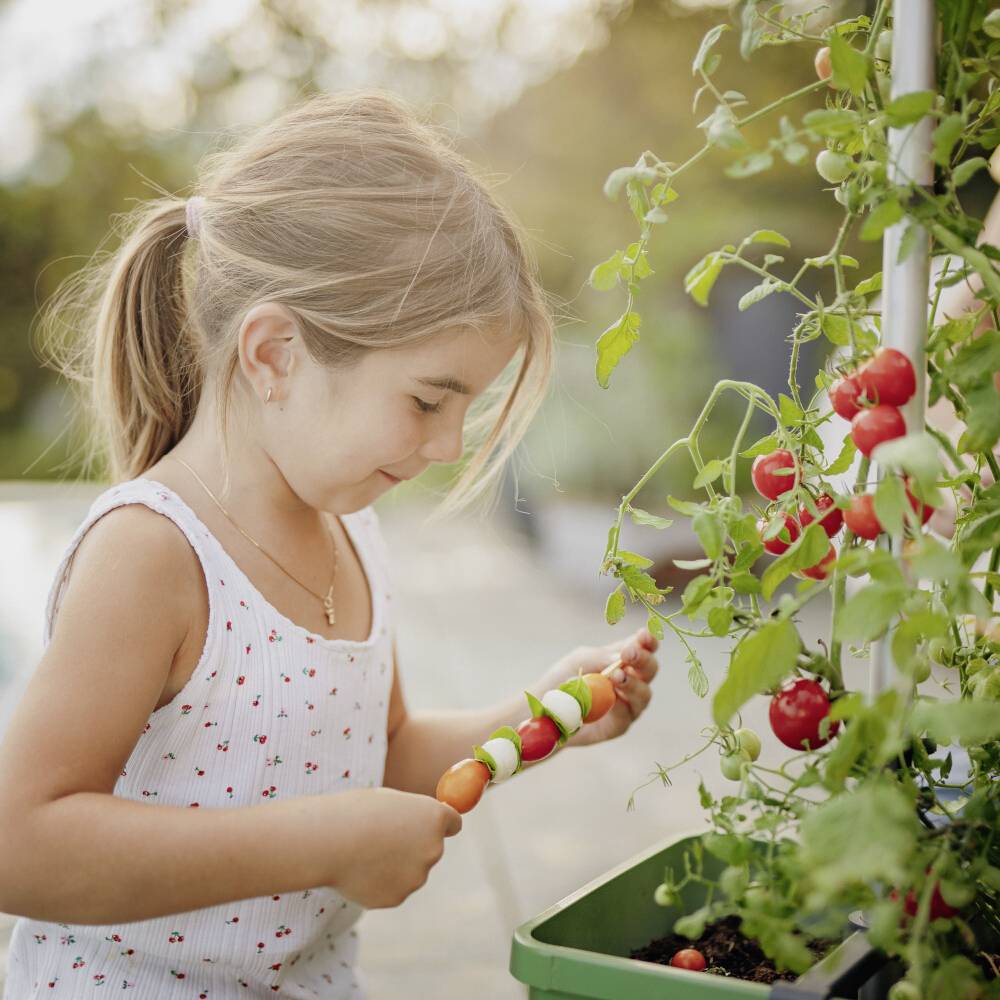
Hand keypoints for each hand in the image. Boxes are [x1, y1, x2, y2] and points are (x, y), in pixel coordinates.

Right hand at [323, 787, 461, 908]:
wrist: (330, 841)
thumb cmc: (355, 812)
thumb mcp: (389, 800)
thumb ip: (410, 815)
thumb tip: (417, 825)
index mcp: (434, 818)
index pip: (453, 823)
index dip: (439, 824)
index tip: (429, 826)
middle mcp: (434, 848)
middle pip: (431, 849)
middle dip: (414, 846)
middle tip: (383, 838)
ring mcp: (417, 877)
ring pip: (410, 871)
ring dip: (395, 865)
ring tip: (364, 853)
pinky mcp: (398, 897)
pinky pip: (392, 888)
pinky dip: (379, 882)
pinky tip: (359, 870)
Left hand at [527, 627, 659, 748]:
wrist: (545, 709)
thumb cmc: (564, 678)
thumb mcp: (580, 660)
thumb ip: (601, 657)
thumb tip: (621, 658)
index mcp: (623, 659)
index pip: (644, 647)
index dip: (648, 641)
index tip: (644, 635)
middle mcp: (632, 681)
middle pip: (650, 669)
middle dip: (643, 660)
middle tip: (628, 654)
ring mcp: (628, 704)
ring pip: (643, 694)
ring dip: (632, 684)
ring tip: (617, 676)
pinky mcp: (619, 725)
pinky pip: (626, 715)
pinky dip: (619, 706)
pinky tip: (611, 698)